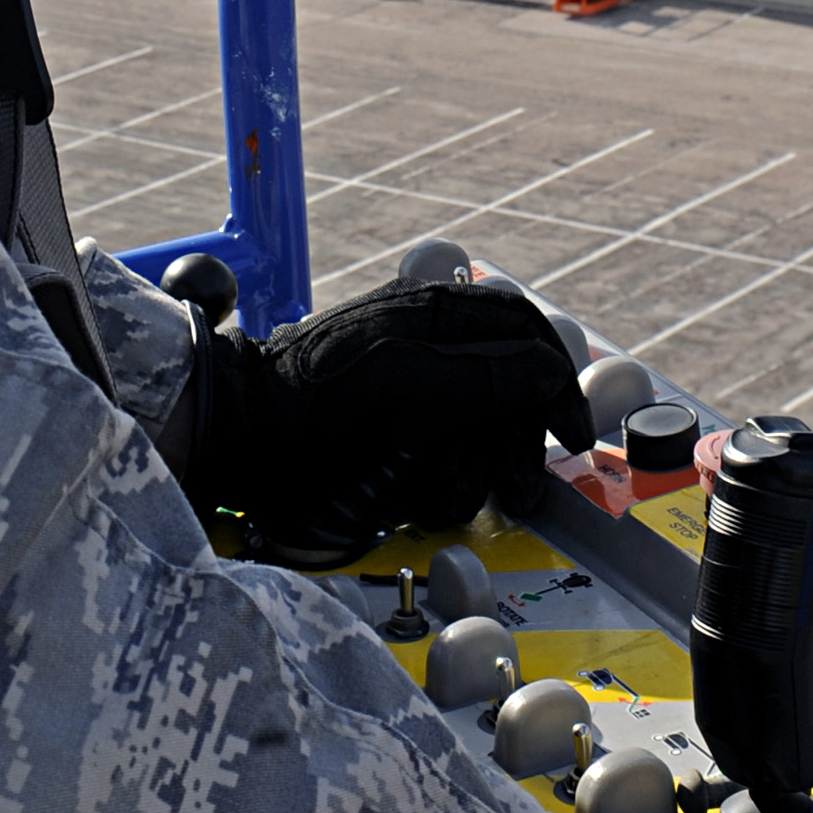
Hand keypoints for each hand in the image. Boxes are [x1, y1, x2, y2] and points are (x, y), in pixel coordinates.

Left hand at [183, 277, 594, 560]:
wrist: (241, 437)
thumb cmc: (319, 401)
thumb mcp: (410, 384)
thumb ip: (485, 375)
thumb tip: (549, 370)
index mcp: (435, 312)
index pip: (524, 331)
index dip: (555, 381)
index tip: (571, 436)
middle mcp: (428, 344)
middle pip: (505, 391)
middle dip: (511, 445)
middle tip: (519, 496)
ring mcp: (408, 389)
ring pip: (474, 431)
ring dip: (469, 472)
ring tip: (446, 501)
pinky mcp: (389, 431)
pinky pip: (435, 456)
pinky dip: (432, 481)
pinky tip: (413, 498)